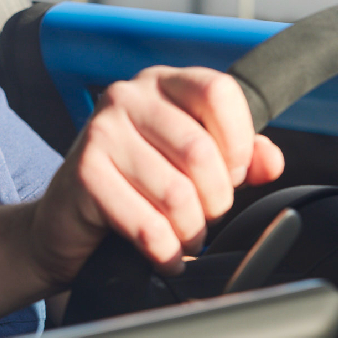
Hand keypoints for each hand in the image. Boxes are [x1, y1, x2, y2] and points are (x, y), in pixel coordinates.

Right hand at [30, 66, 284, 283]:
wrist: (68, 218)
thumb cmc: (137, 183)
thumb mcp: (193, 162)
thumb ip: (240, 156)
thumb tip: (269, 162)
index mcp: (162, 82)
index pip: (218, 92)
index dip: (238, 141)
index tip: (234, 173)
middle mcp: (127, 96)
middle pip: (200, 151)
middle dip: (216, 199)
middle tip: (206, 215)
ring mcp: (101, 131)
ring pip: (176, 193)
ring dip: (190, 229)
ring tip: (183, 235)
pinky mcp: (83, 173)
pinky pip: (146, 223)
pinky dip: (164, 251)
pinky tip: (164, 255)